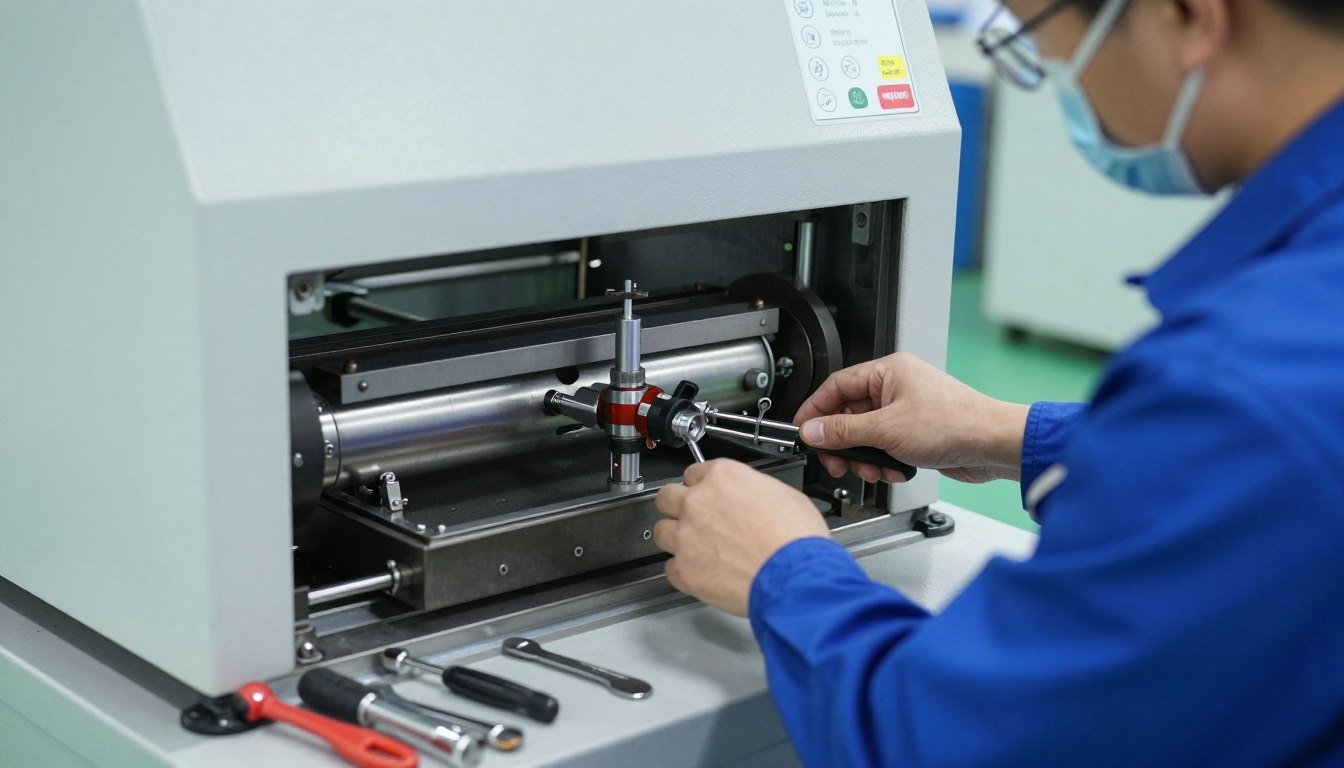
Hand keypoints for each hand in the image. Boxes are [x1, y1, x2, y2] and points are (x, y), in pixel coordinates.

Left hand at [653, 459, 830, 616]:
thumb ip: (751, 490)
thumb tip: (748, 497)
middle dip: (677, 507)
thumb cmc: (797, 539)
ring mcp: (686, 536)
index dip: (701, 487)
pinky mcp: (684, 570)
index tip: (705, 496)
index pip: (693, 473)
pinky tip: (702, 574)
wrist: (796, 577)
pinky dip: (683, 571)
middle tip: (692, 519)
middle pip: (666, 497)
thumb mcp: (783, 494)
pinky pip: (670, 568)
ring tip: (696, 550)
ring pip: (661, 531)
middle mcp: (698, 502)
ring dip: (675, 538)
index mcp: (722, 477)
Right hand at [794, 352, 1029, 483]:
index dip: (815, 410)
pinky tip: (894, 471)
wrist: (992, 445)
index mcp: (888, 372)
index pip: (836, 386)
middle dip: (842, 443)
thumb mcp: (887, 428)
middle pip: (848, 414)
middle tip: (836, 461)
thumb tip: (813, 430)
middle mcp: (895, 388)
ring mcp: (905, 411)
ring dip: (865, 458)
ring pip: (865, 435)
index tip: (803, 430)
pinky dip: (884, 462)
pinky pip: (884, 447)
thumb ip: (843, 431)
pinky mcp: (914, 433)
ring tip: (873, 470)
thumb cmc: (954, 423)